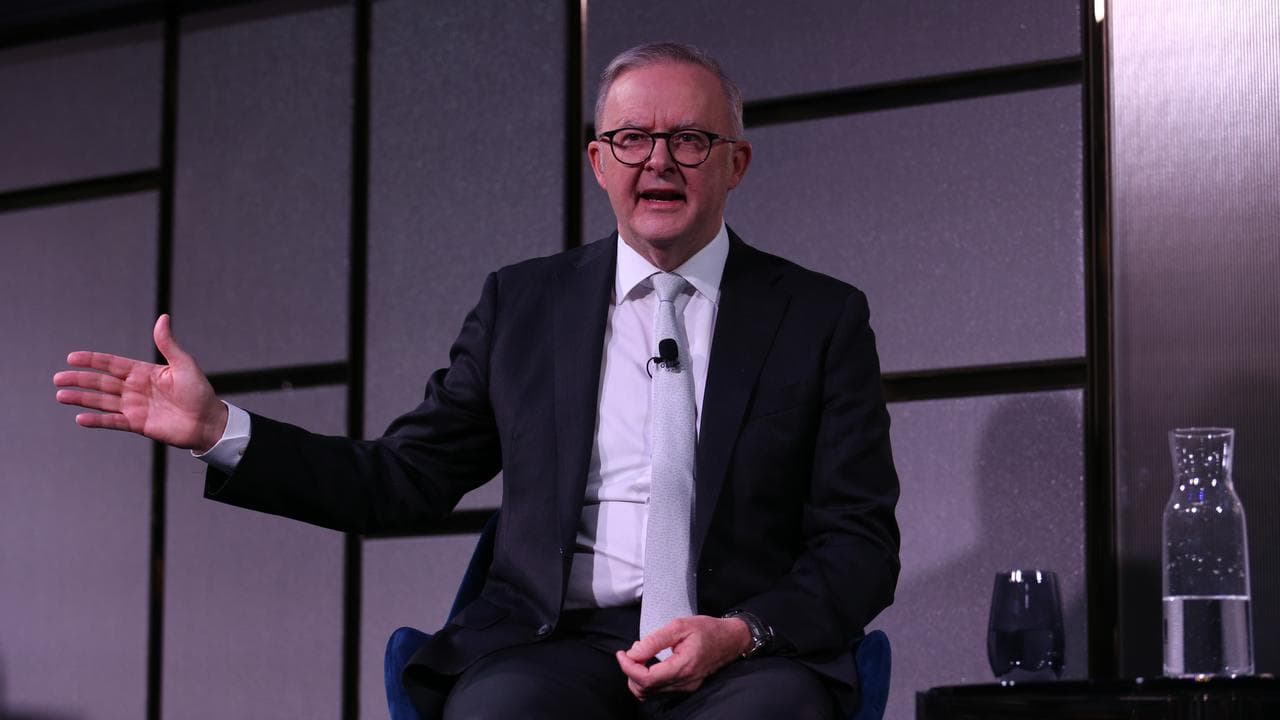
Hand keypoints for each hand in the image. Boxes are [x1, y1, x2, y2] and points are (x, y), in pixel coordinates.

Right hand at [53, 314, 226, 451]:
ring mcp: (135, 407)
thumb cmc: (199, 391)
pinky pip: (113, 421)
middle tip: (58, 378)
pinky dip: (97, 421)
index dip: (93, 361)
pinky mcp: (137, 425)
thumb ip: (168, 344)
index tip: (72, 358)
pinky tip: (80, 419)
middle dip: (80, 379)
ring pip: (102, 401)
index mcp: (144, 372)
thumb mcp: (184, 365)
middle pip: (102, 382)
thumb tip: (163, 318)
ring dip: (82, 399)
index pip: (112, 364)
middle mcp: (135, 389)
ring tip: (61, 395)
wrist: (208, 421)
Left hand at [615, 615, 750, 699]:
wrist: (731, 640)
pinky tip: (648, 664)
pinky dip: (647, 681)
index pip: (646, 679)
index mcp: (683, 667)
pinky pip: (659, 692)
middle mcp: (684, 683)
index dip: (628, 668)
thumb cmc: (707, 629)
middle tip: (630, 653)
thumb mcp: (679, 626)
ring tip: (639, 657)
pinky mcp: (685, 688)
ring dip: (637, 678)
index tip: (621, 653)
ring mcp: (685, 688)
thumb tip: (633, 653)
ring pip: (650, 694)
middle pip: (645, 690)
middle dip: (630, 672)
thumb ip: (654, 640)